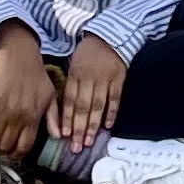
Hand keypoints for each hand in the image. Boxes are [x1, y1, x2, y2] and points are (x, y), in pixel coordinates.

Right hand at [0, 26, 54, 160]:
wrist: (19, 55)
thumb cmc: (37, 75)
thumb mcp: (51, 96)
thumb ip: (53, 118)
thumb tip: (58, 137)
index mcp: (33, 118)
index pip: (23, 147)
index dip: (17, 155)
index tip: (13, 155)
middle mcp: (17, 118)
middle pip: (5, 146)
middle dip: (2, 152)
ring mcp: (1, 111)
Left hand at [56, 32, 130, 151]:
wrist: (110, 35)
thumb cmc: (88, 53)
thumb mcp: (73, 64)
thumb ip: (71, 85)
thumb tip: (66, 110)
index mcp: (75, 75)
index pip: (70, 101)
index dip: (67, 119)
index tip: (65, 136)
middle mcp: (89, 79)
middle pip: (83, 107)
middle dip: (79, 128)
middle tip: (76, 147)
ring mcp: (105, 79)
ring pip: (98, 106)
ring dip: (93, 125)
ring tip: (89, 141)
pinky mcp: (119, 79)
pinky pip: (115, 98)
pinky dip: (112, 113)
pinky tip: (108, 126)